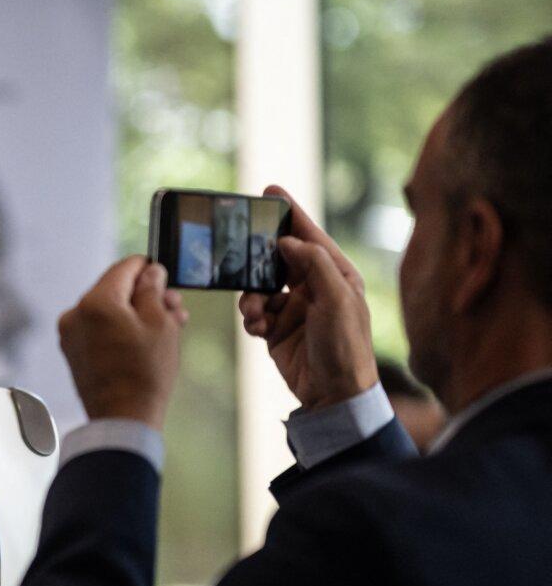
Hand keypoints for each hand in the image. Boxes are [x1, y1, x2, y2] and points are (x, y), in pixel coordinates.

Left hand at [58, 256, 187, 429]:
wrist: (123, 420)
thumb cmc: (145, 373)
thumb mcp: (160, 324)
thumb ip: (153, 290)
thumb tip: (150, 272)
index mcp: (96, 301)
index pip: (125, 267)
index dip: (150, 270)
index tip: (166, 280)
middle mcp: (76, 313)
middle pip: (116, 289)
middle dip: (146, 297)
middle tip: (174, 309)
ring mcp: (70, 334)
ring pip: (109, 311)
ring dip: (136, 315)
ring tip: (166, 330)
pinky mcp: (72, 352)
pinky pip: (98, 330)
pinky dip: (119, 331)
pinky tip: (143, 343)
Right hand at [238, 185, 377, 410]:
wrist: (334, 394)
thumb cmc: (345, 346)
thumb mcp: (337, 299)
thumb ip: (314, 264)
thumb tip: (287, 242)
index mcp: (336, 274)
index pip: (309, 236)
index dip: (290, 213)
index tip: (270, 190)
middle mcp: (314, 287)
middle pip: (278, 258)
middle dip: (258, 258)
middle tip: (239, 251)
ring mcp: (294, 308)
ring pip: (259, 287)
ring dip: (251, 297)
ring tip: (254, 312)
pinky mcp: (276, 330)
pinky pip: (254, 313)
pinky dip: (251, 318)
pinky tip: (258, 329)